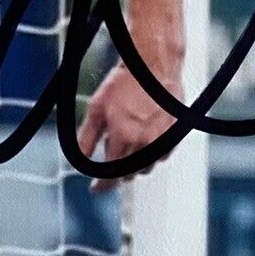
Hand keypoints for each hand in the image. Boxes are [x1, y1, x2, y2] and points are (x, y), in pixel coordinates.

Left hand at [77, 61, 182, 192]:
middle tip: (112, 151)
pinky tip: (145, 136)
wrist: (153, 66)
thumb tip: (79, 161)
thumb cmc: (122, 84)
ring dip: (135, 163)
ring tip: (129, 139)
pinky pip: (162, 157)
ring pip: (146, 168)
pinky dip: (152, 154)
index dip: (102, 185)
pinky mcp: (175, 136)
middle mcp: (145, 143)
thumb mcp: (96, 108)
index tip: (95, 189)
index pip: (111, 175)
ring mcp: (162, 141)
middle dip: (118, 170)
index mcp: (123, 137)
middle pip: (129, 174)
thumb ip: (87, 138)